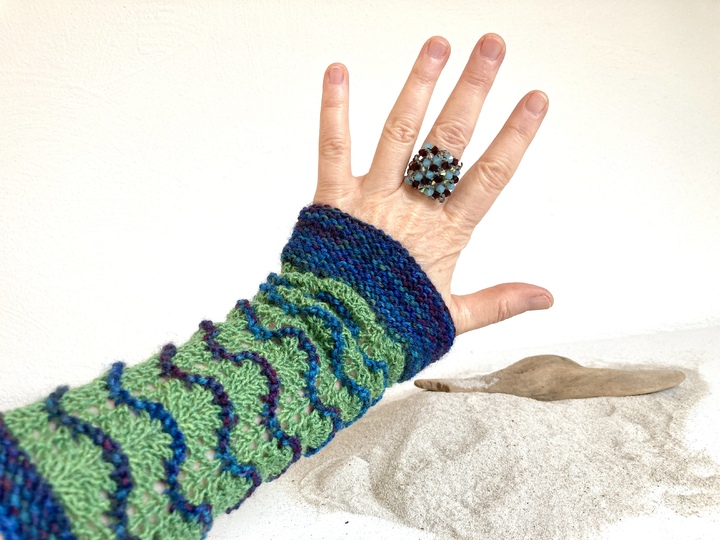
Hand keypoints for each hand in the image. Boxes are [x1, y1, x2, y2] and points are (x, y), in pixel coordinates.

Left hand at [313, 34, 552, 335]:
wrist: (333, 339)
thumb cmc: (389, 327)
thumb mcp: (453, 318)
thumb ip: (500, 301)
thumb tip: (547, 296)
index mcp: (445, 234)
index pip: (490, 177)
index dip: (515, 137)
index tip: (536, 98)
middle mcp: (411, 208)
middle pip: (448, 142)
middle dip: (473, 91)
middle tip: (492, 47)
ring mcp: (371, 200)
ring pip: (399, 134)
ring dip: (419, 87)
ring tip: (437, 45)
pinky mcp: (332, 200)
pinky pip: (333, 148)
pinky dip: (334, 110)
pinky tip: (337, 71)